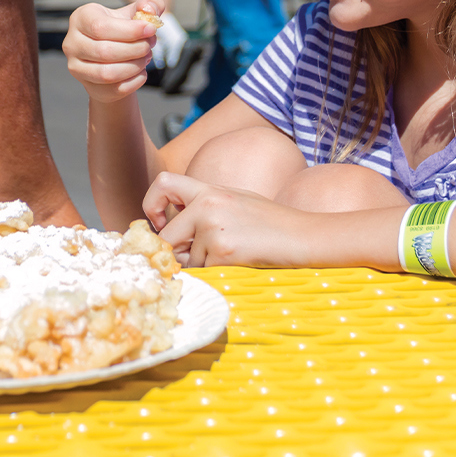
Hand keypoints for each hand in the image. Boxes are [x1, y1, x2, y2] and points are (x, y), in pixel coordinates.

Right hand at [64, 0, 162, 103]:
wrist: (114, 55)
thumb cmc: (123, 29)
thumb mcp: (135, 12)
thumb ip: (149, 4)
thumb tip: (148, 10)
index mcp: (81, 18)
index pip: (101, 27)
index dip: (130, 30)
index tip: (150, 29)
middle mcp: (72, 42)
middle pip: (105, 51)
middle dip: (135, 49)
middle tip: (149, 45)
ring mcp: (76, 67)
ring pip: (107, 73)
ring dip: (134, 66)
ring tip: (146, 57)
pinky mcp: (88, 86)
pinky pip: (114, 89)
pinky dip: (134, 81)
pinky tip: (141, 71)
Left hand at [142, 171, 314, 267]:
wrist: (303, 236)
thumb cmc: (270, 222)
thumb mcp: (234, 200)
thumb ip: (203, 207)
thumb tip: (169, 230)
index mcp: (209, 190)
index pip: (163, 183)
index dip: (152, 203)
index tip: (160, 221)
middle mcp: (207, 206)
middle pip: (167, 236)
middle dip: (178, 252)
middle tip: (202, 255)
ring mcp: (214, 229)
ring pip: (186, 260)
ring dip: (203, 265)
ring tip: (233, 254)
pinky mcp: (223, 253)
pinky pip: (204, 272)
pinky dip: (217, 274)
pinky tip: (238, 263)